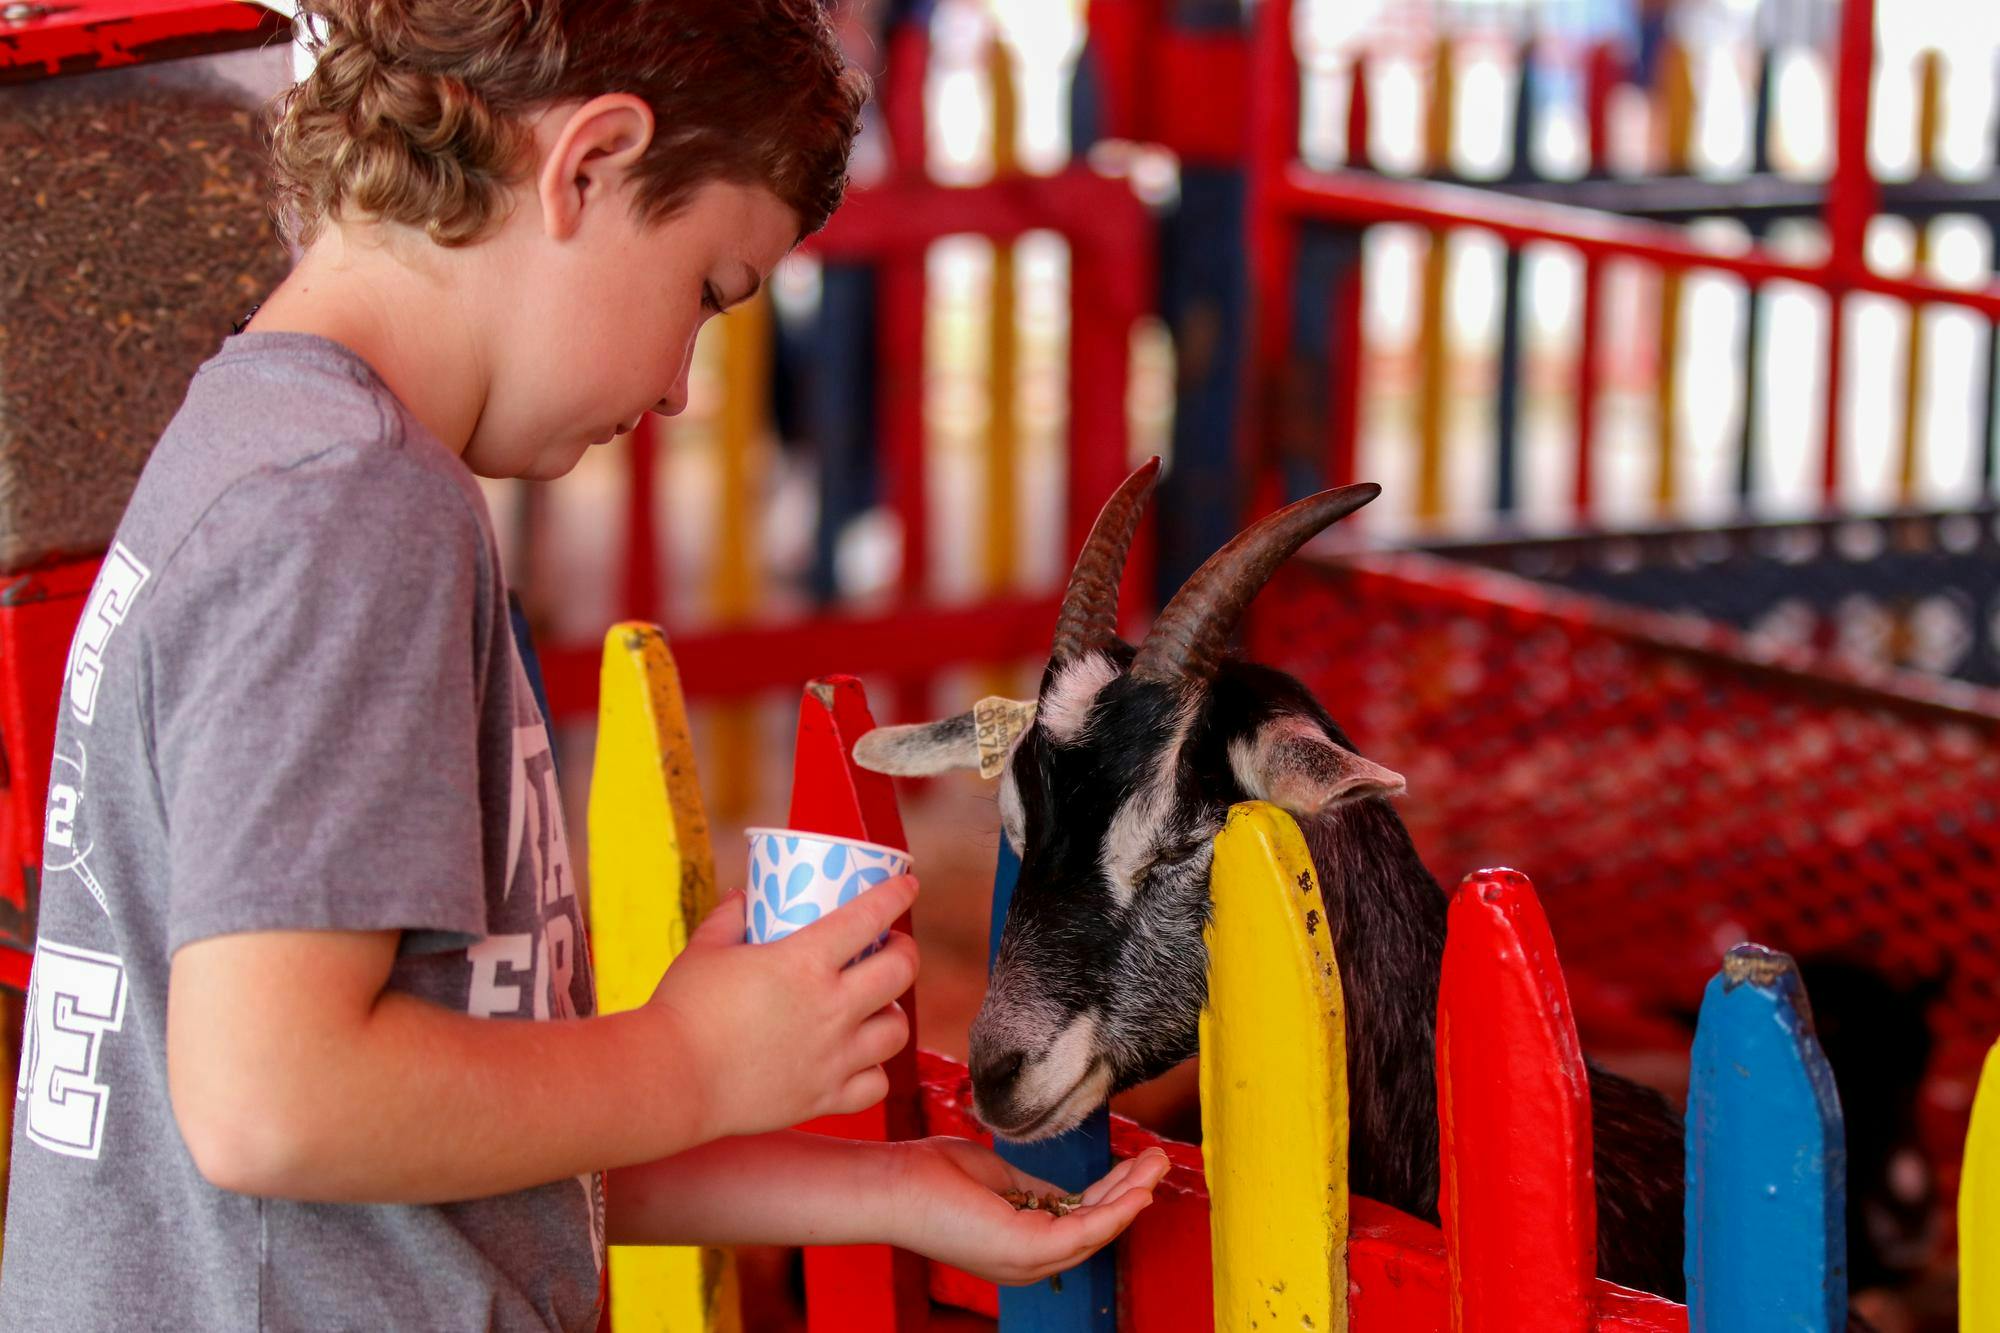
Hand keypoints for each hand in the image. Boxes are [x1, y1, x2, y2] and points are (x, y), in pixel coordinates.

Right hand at [645, 875, 919, 1143]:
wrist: (671, 1080)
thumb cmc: (682, 1011)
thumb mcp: (705, 950)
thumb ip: (729, 919)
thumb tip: (744, 898)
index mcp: (804, 962)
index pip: (869, 917)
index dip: (896, 895)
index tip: (907, 887)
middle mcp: (831, 1008)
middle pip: (900, 972)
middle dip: (906, 953)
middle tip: (894, 948)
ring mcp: (833, 1057)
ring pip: (897, 1030)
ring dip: (892, 1012)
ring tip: (877, 1007)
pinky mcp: (824, 1097)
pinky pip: (875, 1084)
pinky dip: (874, 1070)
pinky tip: (860, 1060)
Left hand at [887, 1137, 1170, 1285]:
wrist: (894, 1183)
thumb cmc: (931, 1176)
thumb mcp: (997, 1179)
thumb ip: (1032, 1189)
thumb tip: (1064, 1191)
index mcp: (1019, 1245)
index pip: (1078, 1223)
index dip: (1112, 1195)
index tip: (1137, 1166)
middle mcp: (1027, 1262)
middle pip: (1096, 1228)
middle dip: (1131, 1192)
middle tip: (1160, 1161)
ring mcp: (1027, 1260)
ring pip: (1097, 1229)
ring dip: (1132, 1195)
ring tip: (1158, 1163)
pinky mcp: (1025, 1249)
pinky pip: (1084, 1230)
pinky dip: (1115, 1210)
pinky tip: (1138, 1189)